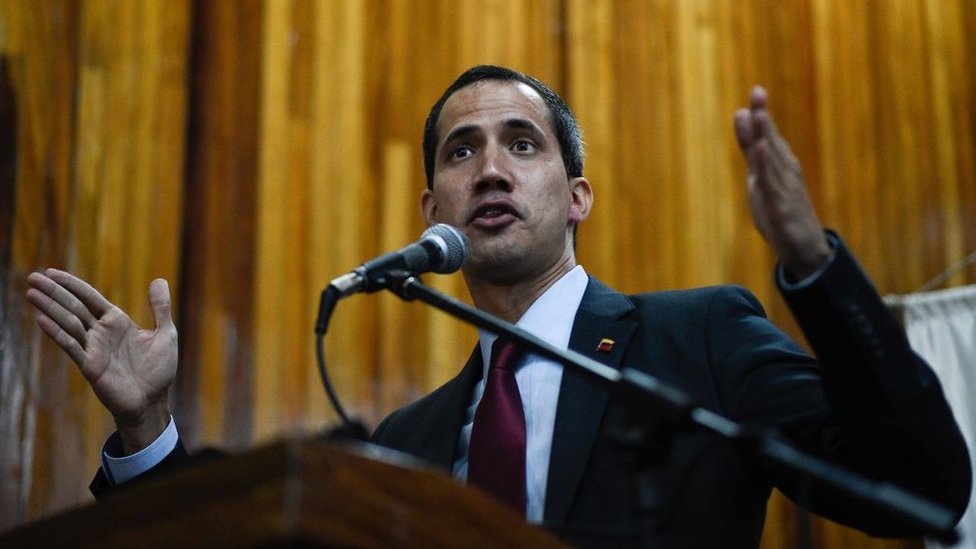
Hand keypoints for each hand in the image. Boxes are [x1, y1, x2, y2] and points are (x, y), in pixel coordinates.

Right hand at [25, 269, 177, 453]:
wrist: (153, 401)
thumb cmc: (159, 369)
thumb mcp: (166, 333)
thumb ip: (160, 307)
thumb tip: (159, 279)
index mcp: (117, 322)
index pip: (89, 297)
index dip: (71, 284)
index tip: (51, 271)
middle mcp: (101, 332)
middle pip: (73, 307)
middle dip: (54, 292)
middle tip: (32, 277)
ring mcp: (93, 348)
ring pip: (68, 323)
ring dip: (50, 308)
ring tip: (31, 293)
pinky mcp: (90, 366)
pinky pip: (71, 346)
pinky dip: (57, 332)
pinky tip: (42, 319)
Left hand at [734, 86, 830, 278]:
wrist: (804, 247)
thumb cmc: (782, 210)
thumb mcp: (761, 178)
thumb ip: (752, 152)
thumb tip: (746, 126)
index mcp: (781, 164)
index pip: (769, 136)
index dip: (762, 114)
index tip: (756, 90)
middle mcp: (786, 171)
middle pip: (771, 141)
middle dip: (764, 118)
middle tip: (757, 92)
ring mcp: (784, 188)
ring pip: (772, 159)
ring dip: (766, 136)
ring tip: (758, 114)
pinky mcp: (781, 206)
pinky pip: (771, 184)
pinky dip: (765, 167)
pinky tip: (760, 151)